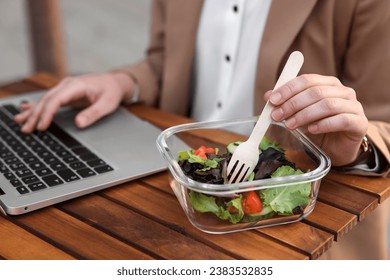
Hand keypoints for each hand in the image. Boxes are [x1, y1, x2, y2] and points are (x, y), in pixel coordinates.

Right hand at [14, 72, 134, 132]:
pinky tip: (26, 110)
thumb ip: (93, 113)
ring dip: (33, 112)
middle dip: (35, 115)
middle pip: (46, 100)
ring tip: (21, 122)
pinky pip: (49, 101)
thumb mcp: (107, 104)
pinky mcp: (66, 94)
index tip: (41, 127)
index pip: (56, 100)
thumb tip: (79, 123)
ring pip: (45, 100)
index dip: (47, 114)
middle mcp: (67, 85)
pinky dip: (38, 106)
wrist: (115, 82)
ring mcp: (65, 88)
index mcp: (76, 85)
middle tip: (26, 130)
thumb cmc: (112, 91)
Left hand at [264, 74, 367, 165]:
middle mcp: (343, 91)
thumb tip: (268, 95)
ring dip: (304, 115)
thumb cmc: (318, 128)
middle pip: (316, 92)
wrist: (337, 149)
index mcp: (328, 84)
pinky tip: (311, 130)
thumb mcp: (298, 114)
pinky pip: (342, 120)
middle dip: (292, 104)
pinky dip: (324, 124)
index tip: (272, 100)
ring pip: (327, 105)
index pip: (307, 80)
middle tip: (277, 116)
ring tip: (289, 125)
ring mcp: (354, 106)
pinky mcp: (360, 123)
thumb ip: (286, 103)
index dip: (288, 89)